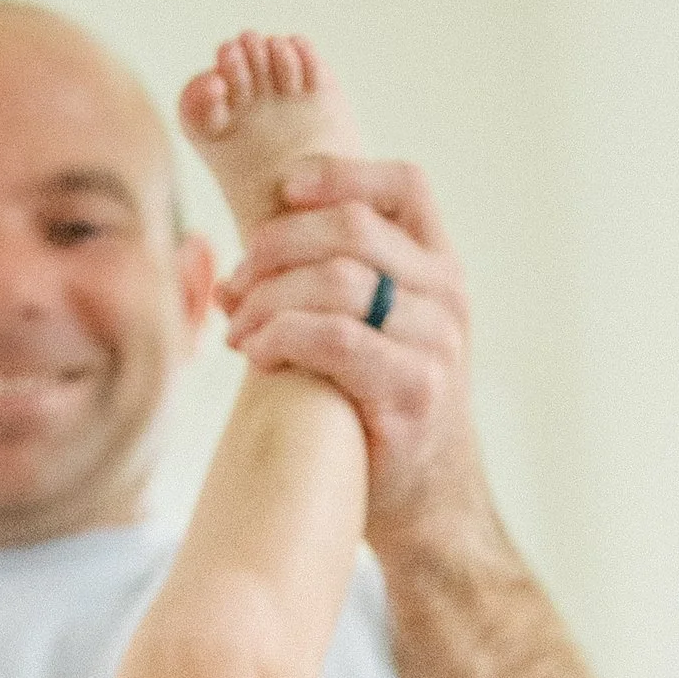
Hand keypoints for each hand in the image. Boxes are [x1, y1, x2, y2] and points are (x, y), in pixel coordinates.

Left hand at [216, 156, 492, 563]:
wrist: (427, 503)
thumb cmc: (380, 413)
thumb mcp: (372, 335)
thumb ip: (326, 288)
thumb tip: (232, 270)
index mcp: (439, 267)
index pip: (404, 186)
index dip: (340, 174)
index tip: (282, 191)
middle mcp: (446, 295)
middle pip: (353, 227)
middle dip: (276, 247)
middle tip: (234, 284)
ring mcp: (436, 342)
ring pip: (339, 280)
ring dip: (269, 298)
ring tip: (236, 330)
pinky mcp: (413, 390)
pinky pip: (335, 339)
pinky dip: (282, 336)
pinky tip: (256, 354)